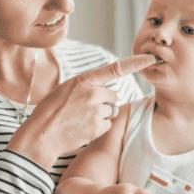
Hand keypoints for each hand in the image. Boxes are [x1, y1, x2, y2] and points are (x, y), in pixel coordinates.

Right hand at [6, 55, 155, 168]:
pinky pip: (108, 124)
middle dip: (104, 102)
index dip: (136, 62)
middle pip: (113, 95)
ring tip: (81, 120)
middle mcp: (93, 93)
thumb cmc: (50, 112)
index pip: (115, 68)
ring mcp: (96, 110)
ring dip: (101, 115)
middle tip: (84, 109)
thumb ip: (86, 86)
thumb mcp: (65, 89)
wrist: (41, 135)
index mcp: (84, 80)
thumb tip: (106, 92)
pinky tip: (83, 129)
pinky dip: (99, 128)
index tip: (152, 58)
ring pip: (111, 111)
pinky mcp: (98, 126)